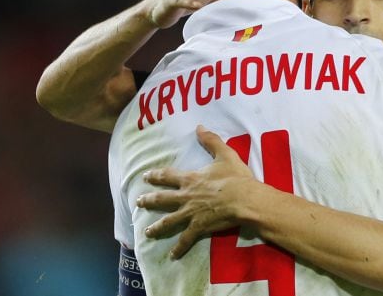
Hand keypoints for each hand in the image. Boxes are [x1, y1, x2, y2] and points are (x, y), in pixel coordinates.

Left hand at [136, 126, 257, 258]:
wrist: (244, 199)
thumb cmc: (235, 177)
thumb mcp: (225, 154)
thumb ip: (211, 140)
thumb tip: (199, 127)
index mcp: (191, 179)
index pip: (168, 177)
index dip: (156, 176)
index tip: (146, 176)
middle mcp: (186, 196)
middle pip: (163, 199)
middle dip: (149, 200)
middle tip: (139, 202)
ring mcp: (191, 213)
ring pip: (169, 221)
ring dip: (157, 227)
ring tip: (147, 232)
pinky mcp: (199, 227)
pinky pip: (186, 239)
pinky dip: (179, 248)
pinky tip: (172, 255)